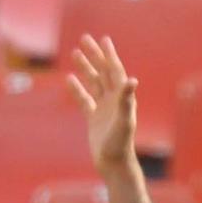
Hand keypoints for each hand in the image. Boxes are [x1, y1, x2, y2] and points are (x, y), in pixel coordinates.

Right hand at [66, 34, 137, 178]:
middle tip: (84, 39)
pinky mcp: (93, 118)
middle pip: (103, 72)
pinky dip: (77, 89)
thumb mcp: (124, 120)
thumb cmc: (120, 143)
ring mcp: (103, 108)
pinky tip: (69, 79)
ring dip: (85, 68)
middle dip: (94, 55)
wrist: (113, 163)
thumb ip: (127, 100)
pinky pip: (84, 99)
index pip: (115, 70)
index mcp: (121, 97)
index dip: (109, 55)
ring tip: (75, 52)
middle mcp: (113, 100)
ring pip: (93, 82)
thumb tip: (132, 80)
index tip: (103, 40)